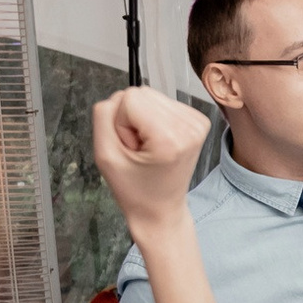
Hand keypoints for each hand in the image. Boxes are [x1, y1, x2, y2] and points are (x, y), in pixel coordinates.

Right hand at [94, 87, 210, 231]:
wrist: (160, 210)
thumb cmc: (134, 190)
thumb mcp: (105, 156)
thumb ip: (103, 118)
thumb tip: (116, 98)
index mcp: (169, 137)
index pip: (130, 98)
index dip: (120, 123)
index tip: (129, 147)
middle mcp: (189, 126)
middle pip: (142, 93)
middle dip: (132, 119)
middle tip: (138, 148)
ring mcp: (197, 122)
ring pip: (152, 96)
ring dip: (143, 119)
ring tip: (148, 147)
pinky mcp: (199, 121)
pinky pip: (164, 103)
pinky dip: (155, 120)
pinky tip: (158, 143)